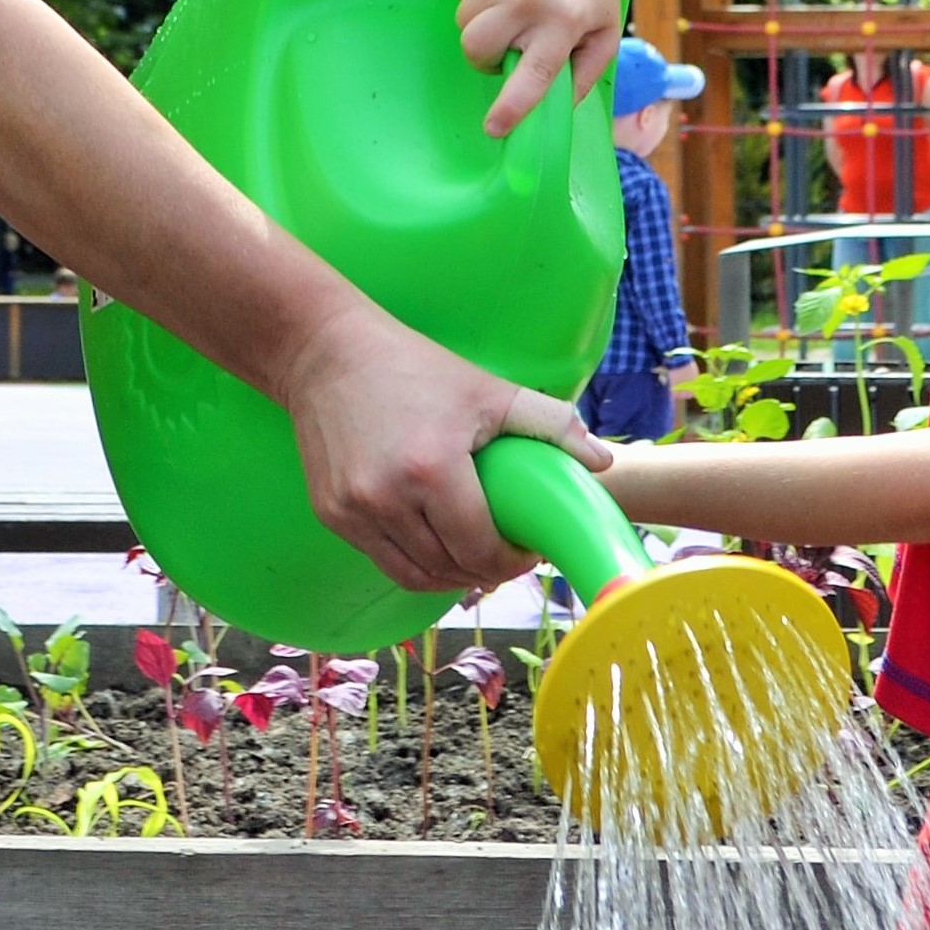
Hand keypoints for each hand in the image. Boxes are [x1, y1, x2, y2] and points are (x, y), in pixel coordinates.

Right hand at [280, 303, 610, 593]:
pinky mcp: (331, 513)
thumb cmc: (412, 367)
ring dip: (450, 576)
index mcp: (432, 470)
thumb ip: (549, 422)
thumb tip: (603, 461)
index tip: (526, 552)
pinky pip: (382, 559)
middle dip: (486, 571)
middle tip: (505, 555)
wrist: (326, 354)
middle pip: (450, 569)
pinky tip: (434, 545)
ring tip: (472, 557)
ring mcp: (353, 510)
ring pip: (414, 576)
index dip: (512, 563)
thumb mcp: (485, 389)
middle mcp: (387, 499)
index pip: (481, 549)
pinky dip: (414, 563)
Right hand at [456, 0, 632, 137]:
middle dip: (484, 58)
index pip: (532, 76)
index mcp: (563, 23)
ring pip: (464, 23)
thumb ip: (582, 76)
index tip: (494, 128)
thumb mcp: (604, 34)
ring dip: (481, 27)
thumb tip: (553, 112)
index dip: (510, 107)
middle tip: (508, 47)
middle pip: (476, 48)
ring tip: (510, 11)